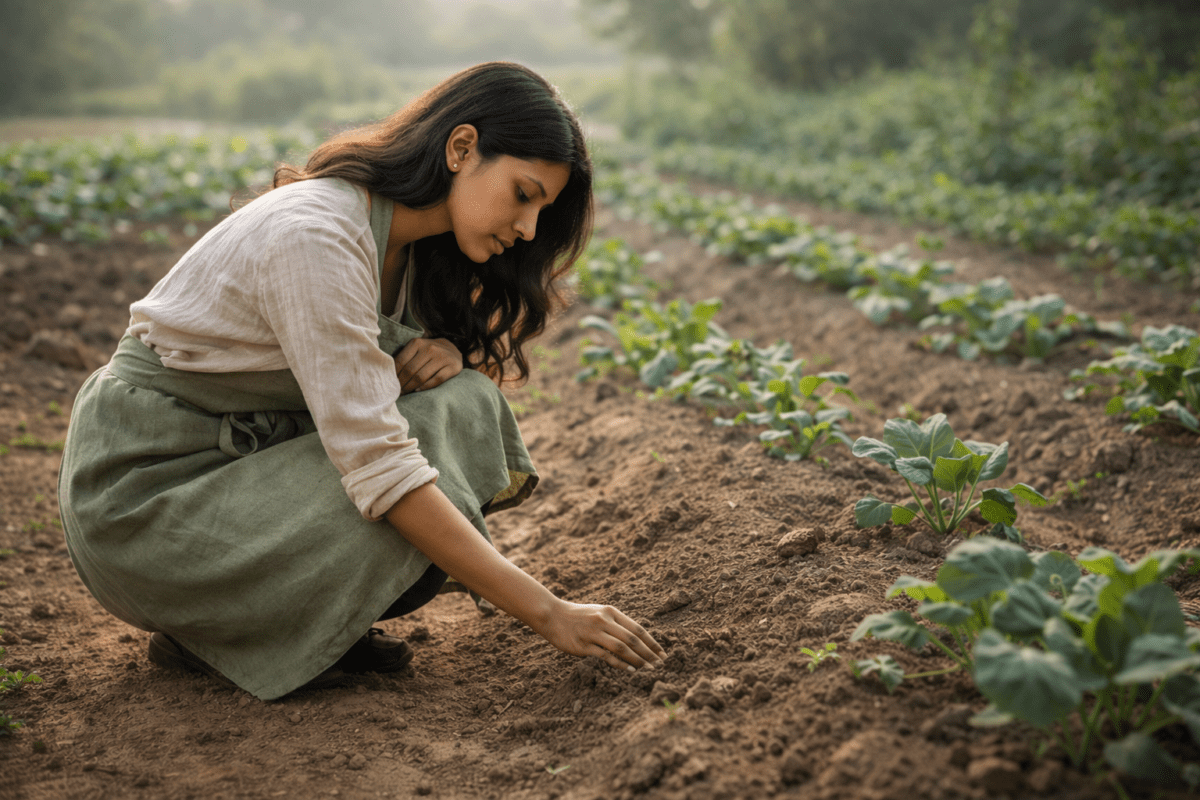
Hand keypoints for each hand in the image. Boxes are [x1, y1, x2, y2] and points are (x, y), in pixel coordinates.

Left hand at [394, 337, 461, 393]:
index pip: (401, 361)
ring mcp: (442, 357)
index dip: (394, 375)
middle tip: (397, 392)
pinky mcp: (453, 367)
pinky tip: (418, 390)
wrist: (452, 350)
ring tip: (405, 392)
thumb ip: (405, 358)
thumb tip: (389, 375)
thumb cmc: (428, 353)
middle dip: (401, 383)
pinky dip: (425, 387)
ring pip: (421, 376)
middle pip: (410, 370)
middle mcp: (430, 348)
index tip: (390, 384)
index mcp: (417, 343)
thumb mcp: (416, 350)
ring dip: (411, 387)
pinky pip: (436, 380)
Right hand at [540, 600, 666, 672]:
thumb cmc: (579, 616)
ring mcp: (593, 632)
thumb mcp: (600, 614)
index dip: (652, 642)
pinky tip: (630, 670)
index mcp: (611, 612)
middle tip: (660, 665)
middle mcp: (604, 620)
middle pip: (632, 639)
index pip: (637, 628)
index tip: (663, 654)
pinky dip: (620, 664)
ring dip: (637, 660)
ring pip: (621, 647)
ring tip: (648, 669)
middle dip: (649, 653)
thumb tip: (637, 641)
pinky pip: (606, 656)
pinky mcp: (583, 645)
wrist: (552, 615)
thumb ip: (616, 625)